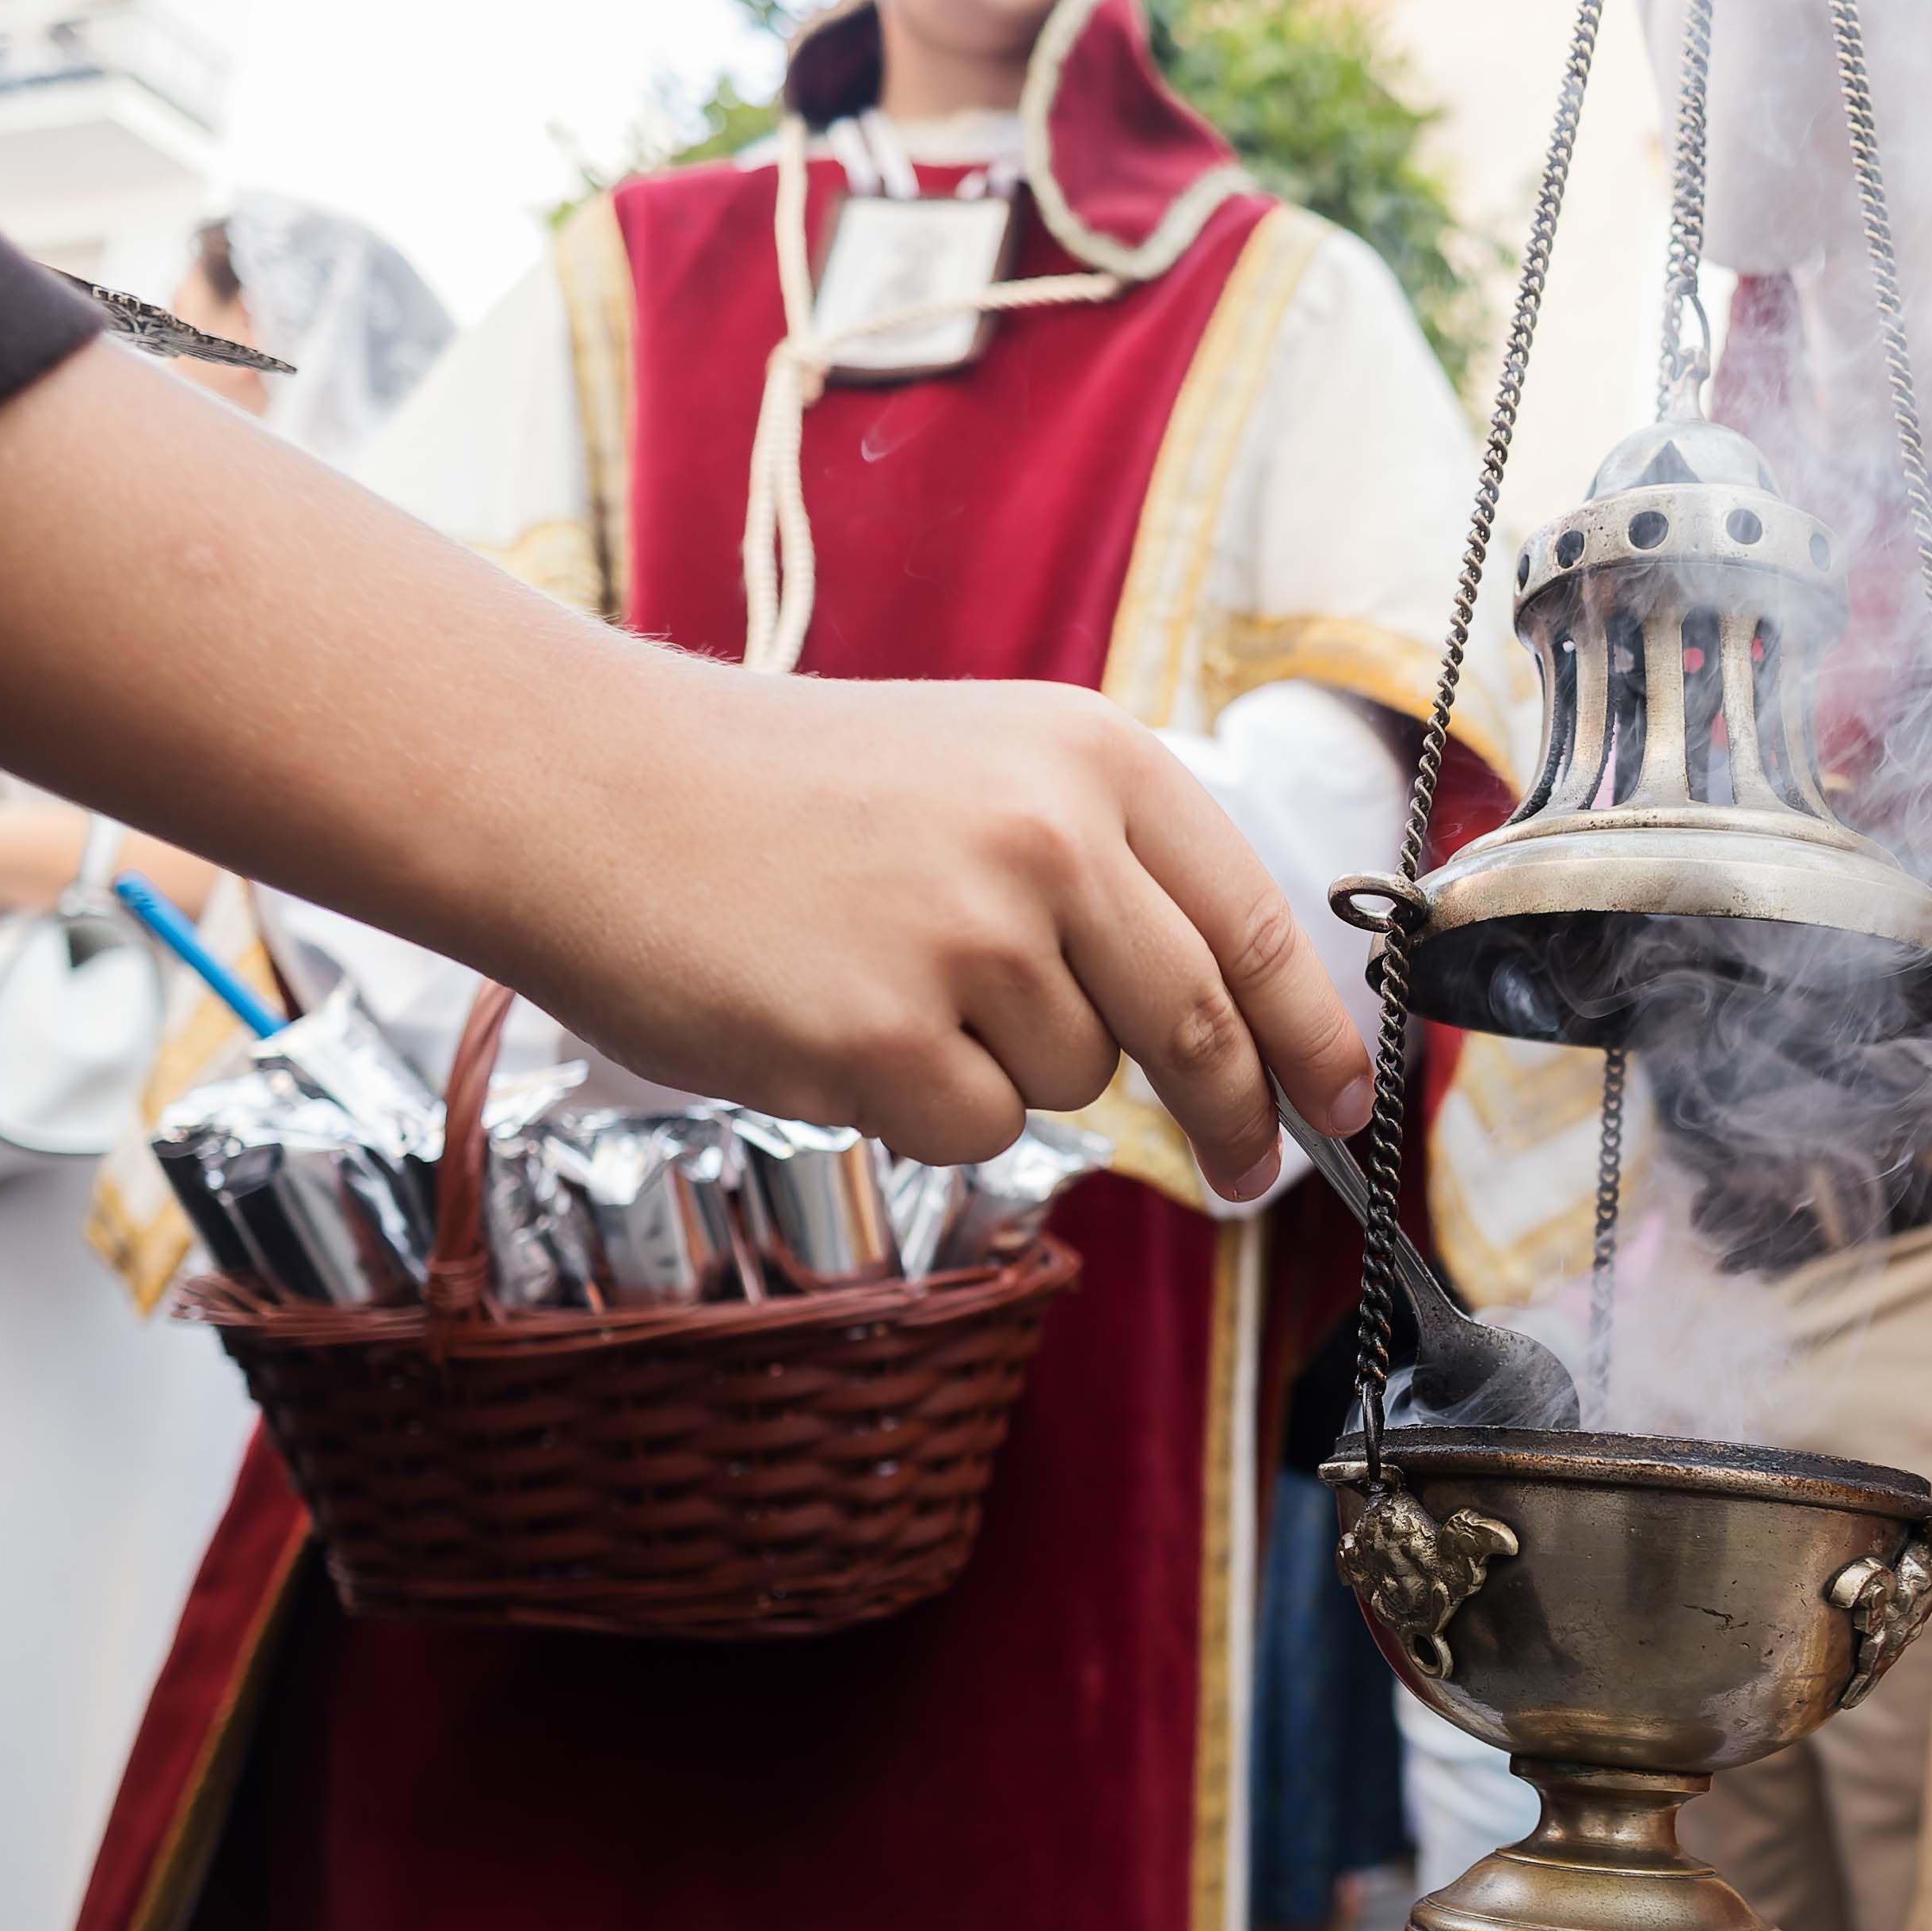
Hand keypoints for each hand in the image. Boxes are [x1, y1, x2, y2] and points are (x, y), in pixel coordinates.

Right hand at [0, 345, 1371, 1194]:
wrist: (586, 792)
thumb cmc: (774, 793)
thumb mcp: (976, 772)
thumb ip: (1102, 870)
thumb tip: (1226, 1015)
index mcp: (1094, 756)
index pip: (1258, 921)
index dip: (1318, 1032)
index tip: (1345, 1101)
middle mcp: (1057, 839)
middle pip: (1201, 1028)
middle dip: (1239, 1120)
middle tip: (1250, 1174)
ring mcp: (977, 942)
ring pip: (1073, 1086)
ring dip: (1003, 1074)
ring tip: (884, 982)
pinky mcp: (892, 1042)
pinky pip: (974, 1136)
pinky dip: (919, 1113)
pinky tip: (835, 1027)